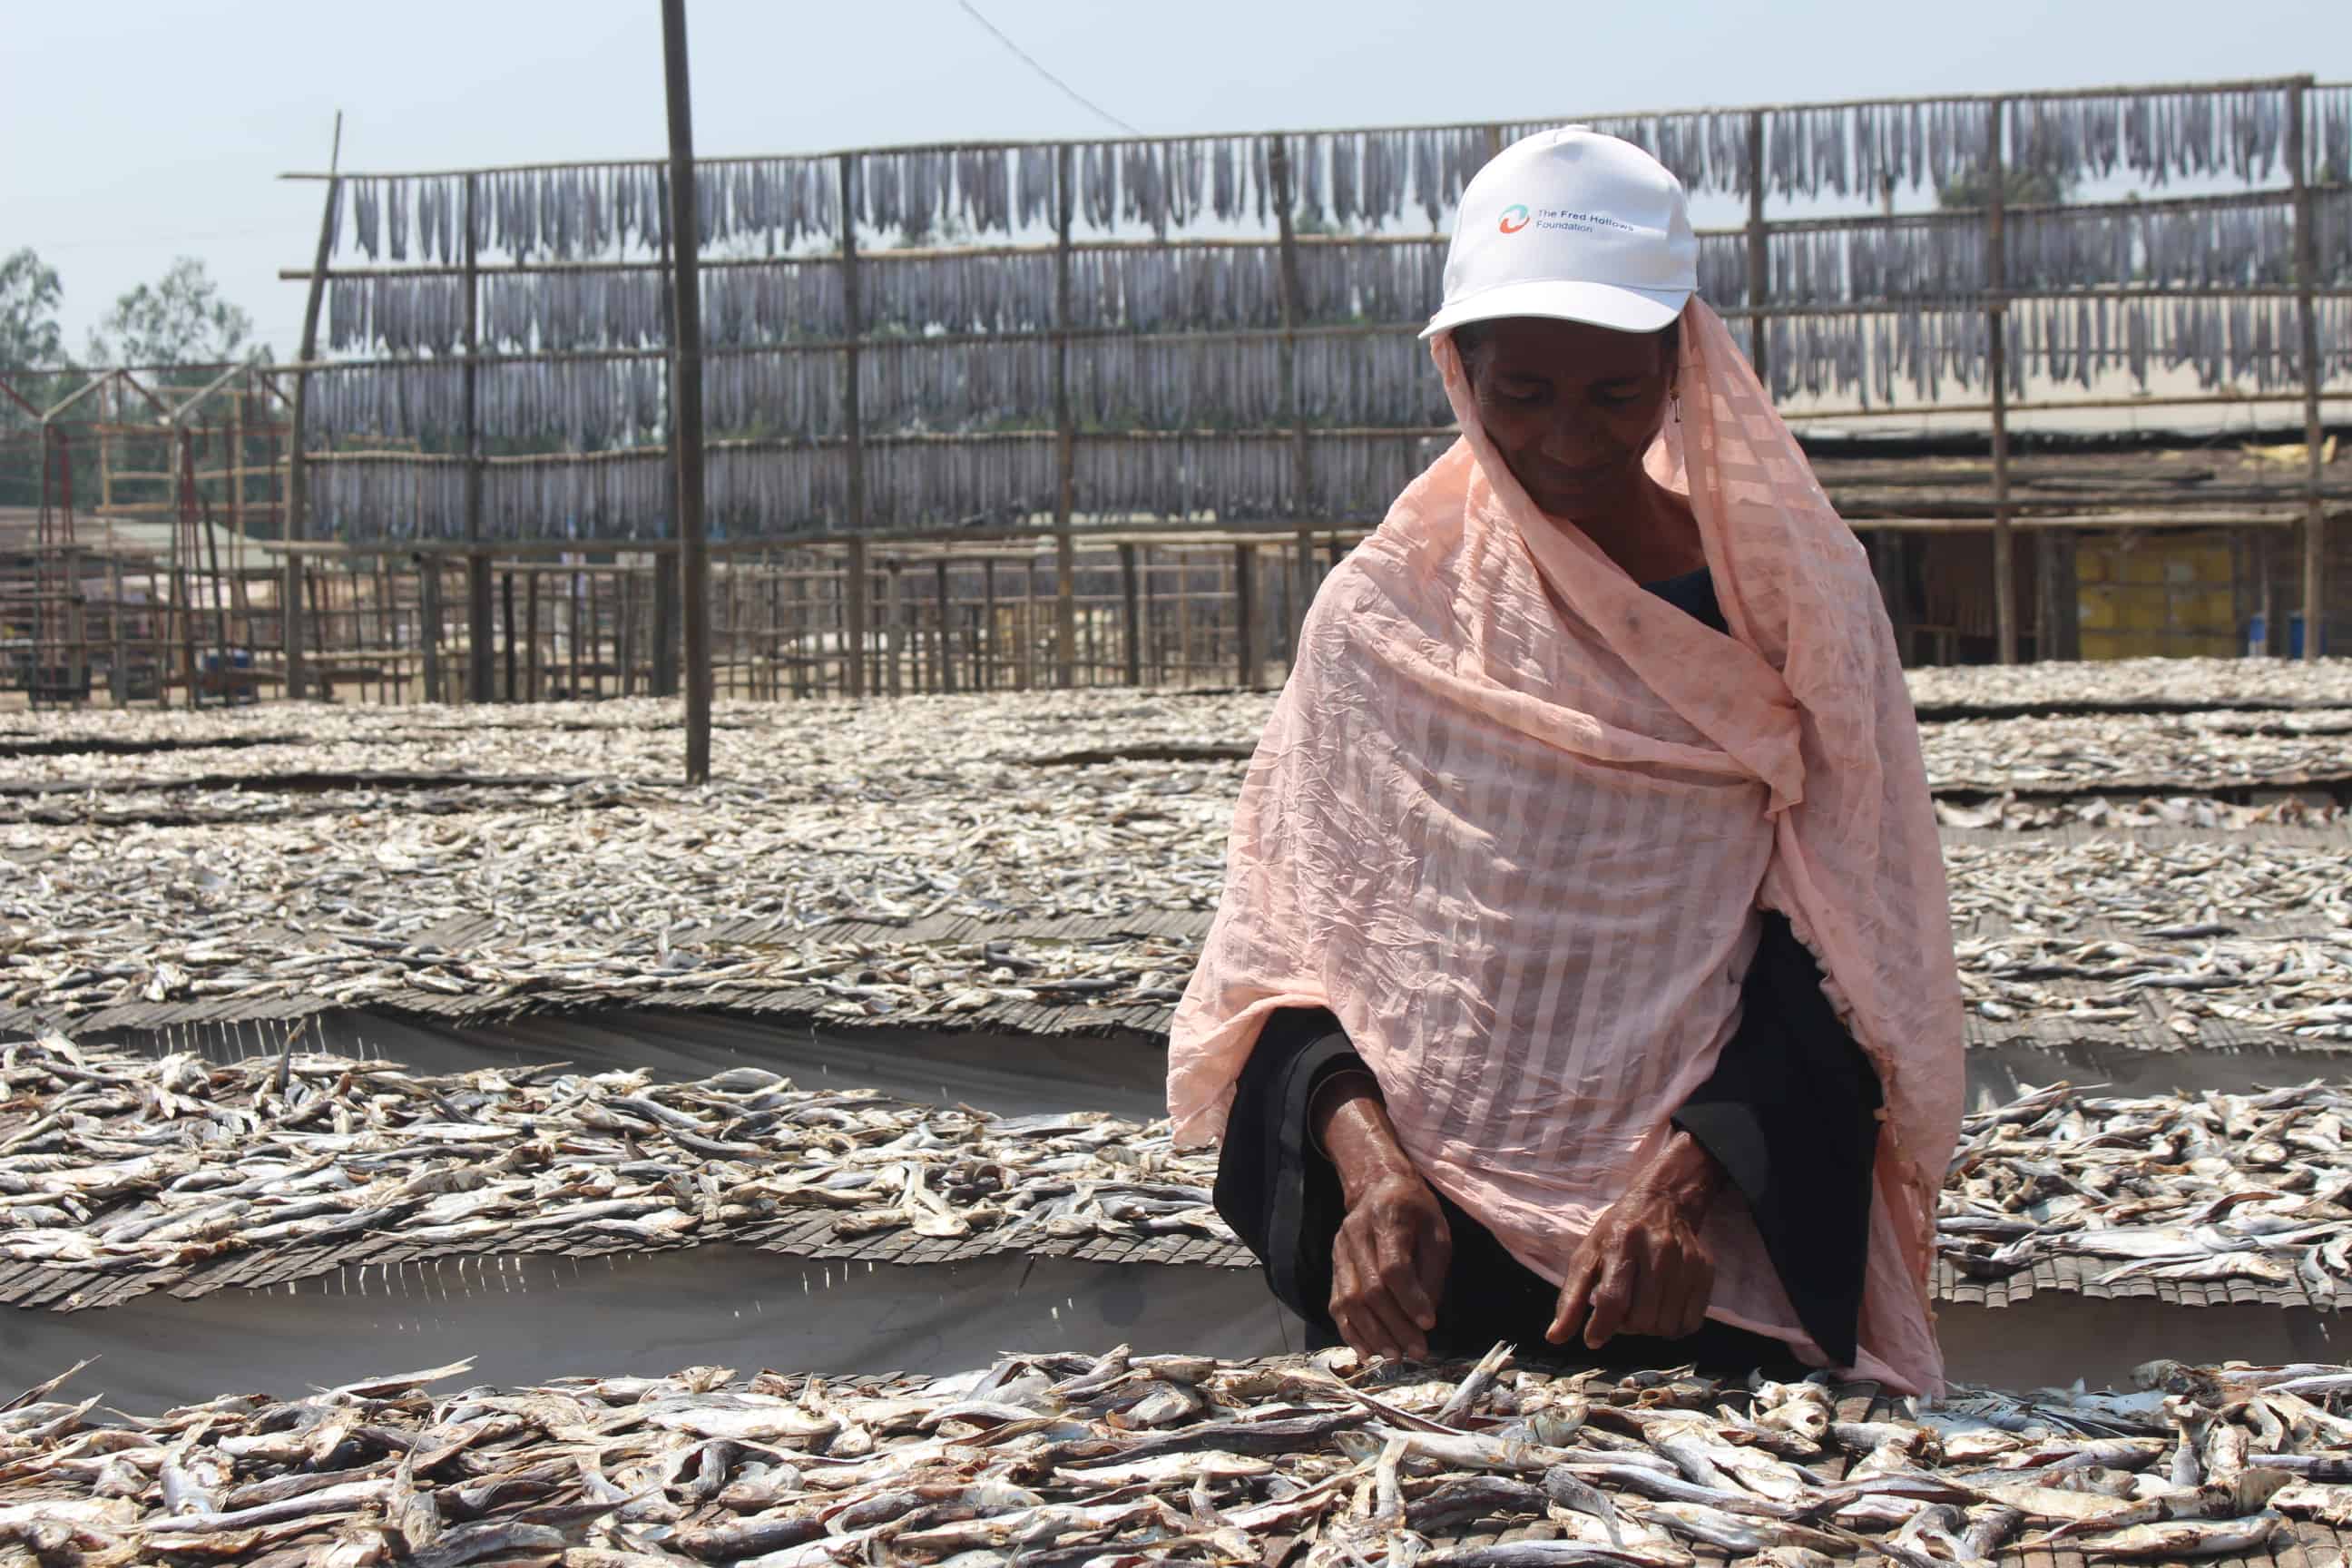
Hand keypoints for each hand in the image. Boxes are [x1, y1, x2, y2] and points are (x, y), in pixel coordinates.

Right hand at [1314, 1072, 1449, 1360]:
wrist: (1376, 1185)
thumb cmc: (1415, 1208)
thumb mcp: (1437, 1230)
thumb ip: (1432, 1270)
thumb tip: (1427, 1315)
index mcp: (1388, 1219)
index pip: (1394, 1267)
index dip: (1410, 1299)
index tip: (1429, 1324)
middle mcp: (1356, 1235)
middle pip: (1370, 1289)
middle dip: (1395, 1326)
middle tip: (1417, 1351)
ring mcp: (1340, 1251)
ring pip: (1349, 1300)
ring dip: (1372, 1334)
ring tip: (1394, 1356)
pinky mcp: (1334, 1264)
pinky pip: (1336, 1303)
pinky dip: (1350, 1331)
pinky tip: (1367, 1352)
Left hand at [1548, 1130, 1720, 1348]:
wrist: (1662, 1203)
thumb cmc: (1617, 1233)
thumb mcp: (1587, 1256)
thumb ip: (1571, 1298)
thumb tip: (1555, 1338)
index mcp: (1621, 1243)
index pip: (1612, 1299)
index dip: (1600, 1327)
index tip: (1592, 1339)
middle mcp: (1657, 1251)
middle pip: (1640, 1318)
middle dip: (1624, 1326)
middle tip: (1620, 1313)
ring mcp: (1685, 1262)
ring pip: (1664, 1325)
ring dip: (1648, 1329)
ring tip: (1639, 1310)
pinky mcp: (1705, 1272)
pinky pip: (1690, 1324)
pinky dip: (1672, 1328)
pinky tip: (1661, 1312)